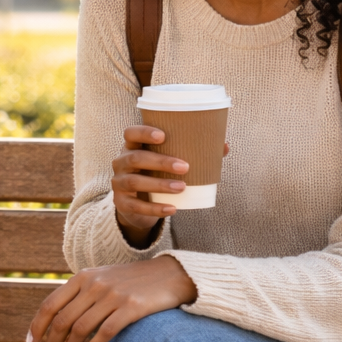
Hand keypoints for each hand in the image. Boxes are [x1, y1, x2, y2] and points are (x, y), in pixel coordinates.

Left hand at [27, 255, 196, 341]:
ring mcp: (112, 295)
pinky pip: (104, 333)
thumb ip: (79, 294)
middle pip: (62, 319)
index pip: (50, 304)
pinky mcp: (131, 307)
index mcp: (82, 276)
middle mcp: (94, 284)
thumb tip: (55, 321)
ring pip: (80, 328)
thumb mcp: (101, 280)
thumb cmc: (130, 282)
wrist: (169, 275)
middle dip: (50, 341)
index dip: (37, 325)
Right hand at [112, 126, 227, 246]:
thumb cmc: (155, 175)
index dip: (144, 132)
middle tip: (184, 167)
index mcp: (132, 147)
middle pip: (136, 158)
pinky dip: (155, 209)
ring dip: (160, 185)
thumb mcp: (166, 162)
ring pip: (135, 182)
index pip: (131, 133)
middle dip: (160, 162)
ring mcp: (118, 183)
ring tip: (182, 187)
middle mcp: (121, 162)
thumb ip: (191, 153)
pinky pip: (136, 206)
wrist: (135, 205)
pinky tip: (172, 209)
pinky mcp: (121, 203)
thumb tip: (224, 146)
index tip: (163, 135)